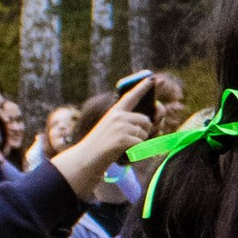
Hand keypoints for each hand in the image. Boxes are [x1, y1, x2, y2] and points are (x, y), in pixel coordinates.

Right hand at [54, 85, 168, 202]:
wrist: (85, 159)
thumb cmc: (100, 147)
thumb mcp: (111, 129)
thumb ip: (127, 123)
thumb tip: (151, 122)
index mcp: (114, 112)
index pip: (131, 96)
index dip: (142, 87)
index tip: (152, 78)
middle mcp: (118, 116)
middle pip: (146, 120)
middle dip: (144, 132)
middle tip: (131, 141)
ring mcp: (120, 126)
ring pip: (145, 133)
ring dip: (139, 143)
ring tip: (124, 148)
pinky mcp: (122, 138)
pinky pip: (141, 144)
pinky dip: (136, 151)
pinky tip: (124, 153)